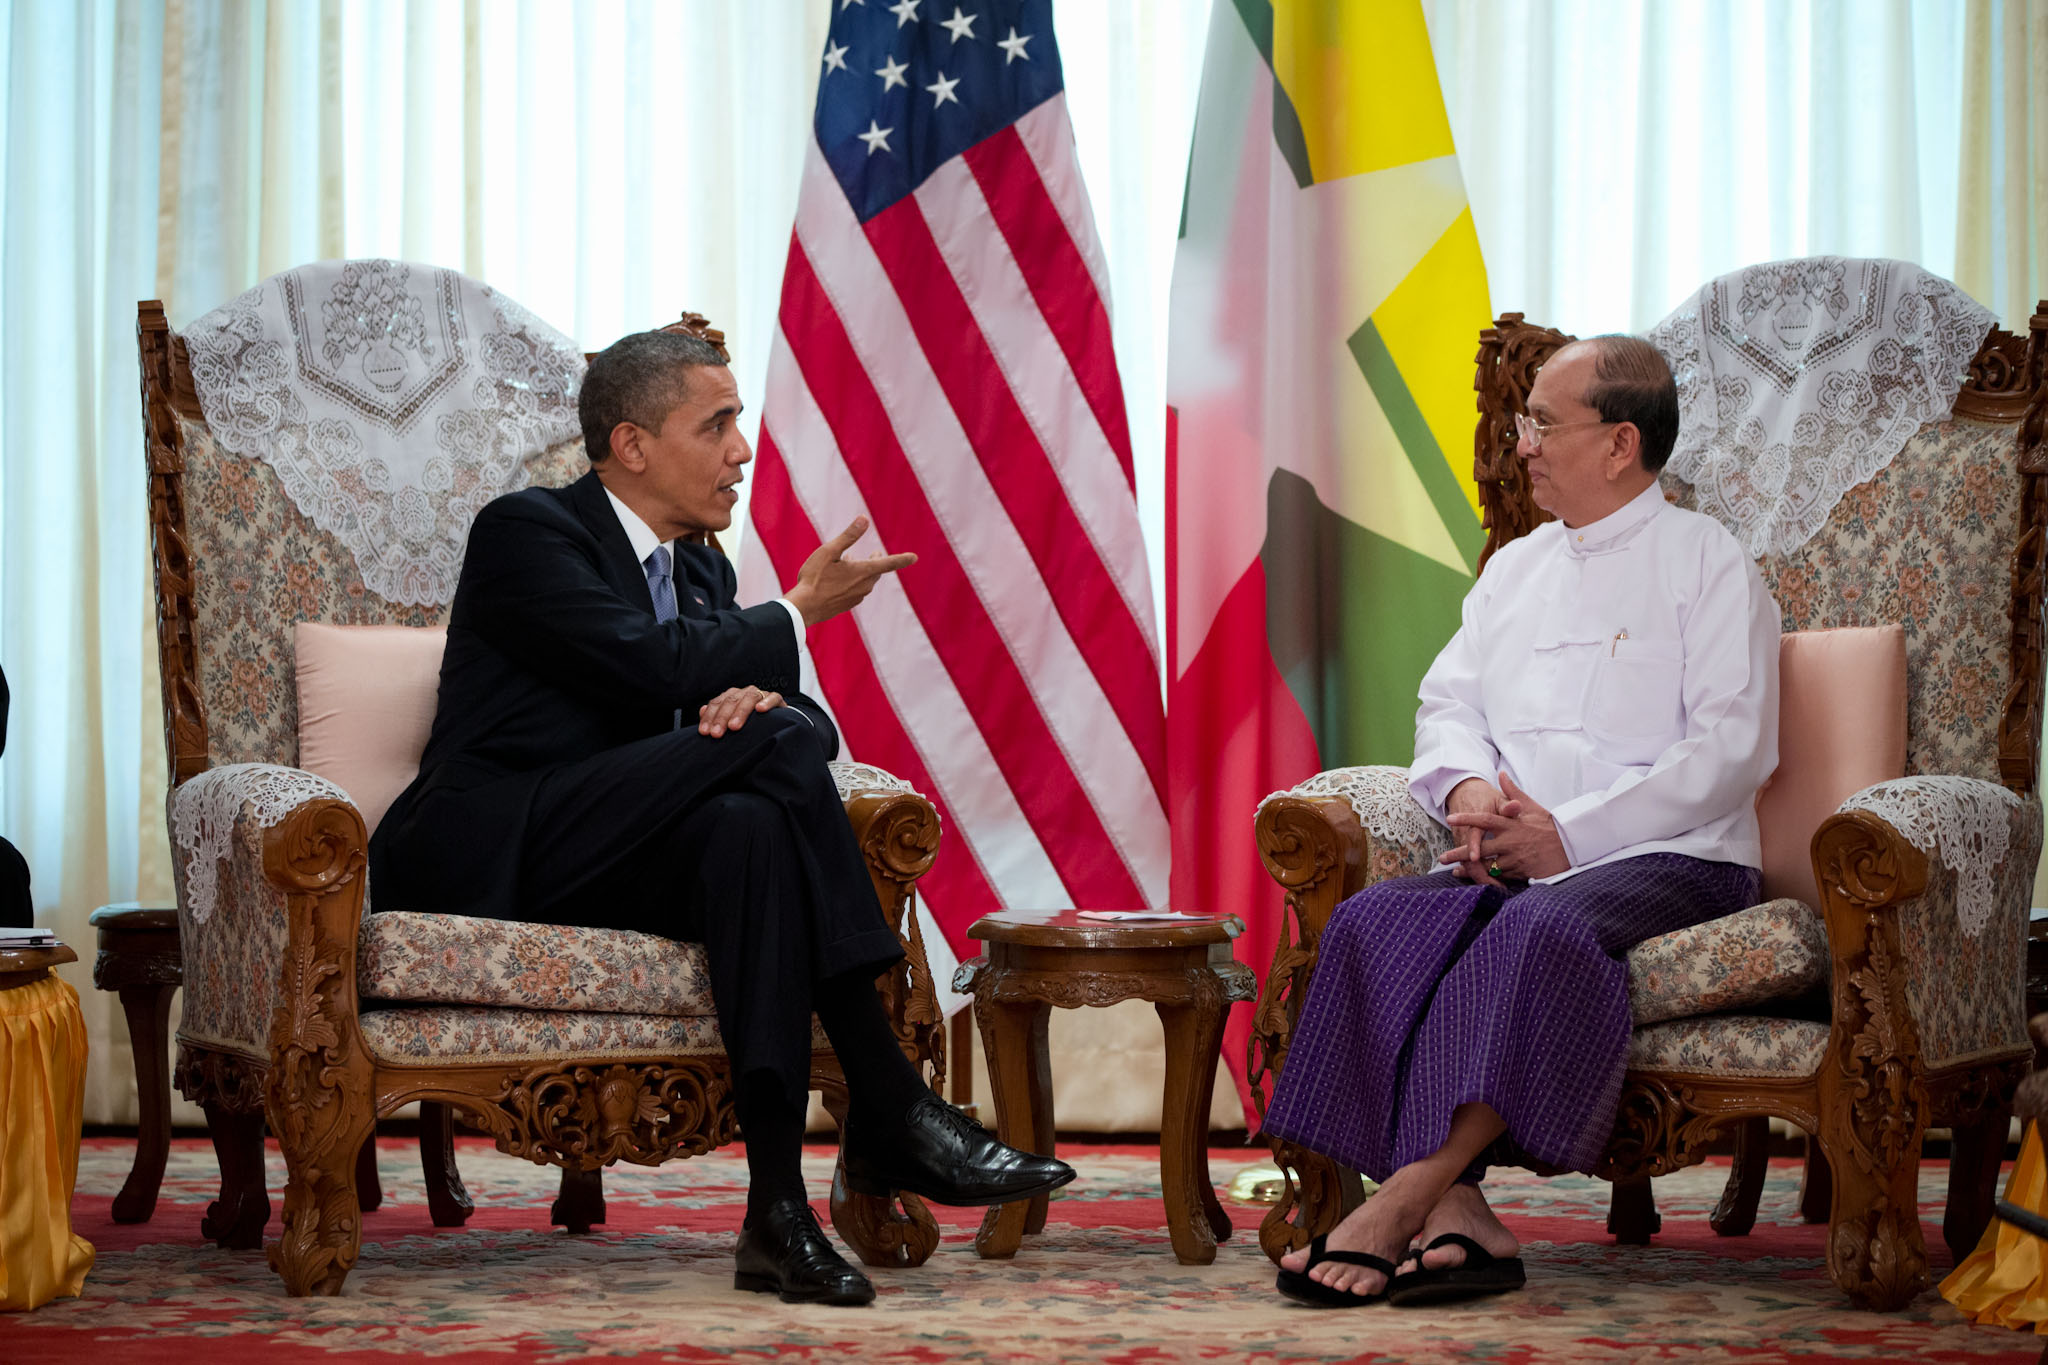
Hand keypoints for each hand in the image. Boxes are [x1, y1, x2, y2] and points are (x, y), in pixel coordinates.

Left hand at [698, 686, 783, 737]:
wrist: (775, 721)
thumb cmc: (749, 723)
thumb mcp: (730, 721)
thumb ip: (715, 716)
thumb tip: (701, 711)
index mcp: (731, 696)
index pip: (717, 703)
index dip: (710, 717)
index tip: (705, 732)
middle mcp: (744, 692)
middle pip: (731, 701)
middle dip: (722, 718)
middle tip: (717, 734)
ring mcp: (760, 694)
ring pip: (749, 698)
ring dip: (740, 712)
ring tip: (734, 726)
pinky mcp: (776, 698)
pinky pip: (773, 697)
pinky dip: (766, 702)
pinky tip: (760, 710)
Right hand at [783, 516, 916, 626]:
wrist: (803, 609)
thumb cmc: (814, 578)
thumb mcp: (829, 551)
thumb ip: (848, 536)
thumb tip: (864, 519)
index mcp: (863, 572)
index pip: (888, 563)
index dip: (902, 559)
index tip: (914, 557)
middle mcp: (864, 586)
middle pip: (875, 572)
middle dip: (876, 562)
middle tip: (875, 554)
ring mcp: (856, 597)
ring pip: (865, 581)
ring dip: (861, 571)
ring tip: (850, 562)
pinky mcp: (848, 605)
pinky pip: (856, 590)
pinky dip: (852, 581)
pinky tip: (840, 579)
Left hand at [1442, 771, 1569, 881]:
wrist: (1571, 846)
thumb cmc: (1549, 825)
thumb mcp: (1532, 806)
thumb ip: (1512, 792)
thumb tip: (1501, 774)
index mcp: (1511, 824)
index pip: (1484, 819)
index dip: (1467, 818)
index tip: (1450, 818)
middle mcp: (1510, 841)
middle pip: (1479, 848)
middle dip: (1459, 853)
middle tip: (1443, 857)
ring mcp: (1515, 858)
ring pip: (1487, 865)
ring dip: (1470, 869)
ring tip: (1456, 871)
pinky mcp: (1521, 871)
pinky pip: (1500, 876)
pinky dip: (1488, 878)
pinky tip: (1477, 879)